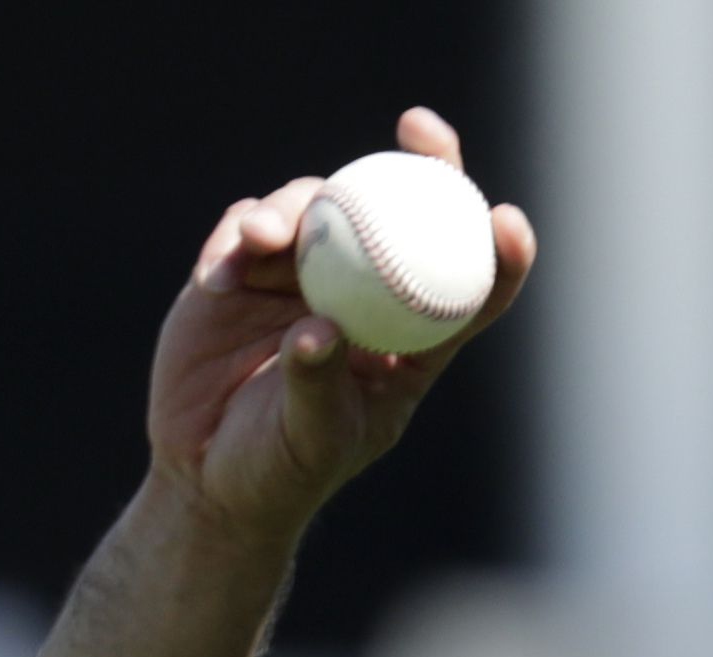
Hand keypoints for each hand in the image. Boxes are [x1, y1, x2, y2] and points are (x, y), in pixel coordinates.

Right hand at [145, 105, 537, 553]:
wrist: (204, 472)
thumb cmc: (280, 468)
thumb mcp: (310, 439)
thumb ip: (318, 386)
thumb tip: (320, 327)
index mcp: (409, 345)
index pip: (469, 290)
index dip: (497, 250)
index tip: (508, 217)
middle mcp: (364, 299)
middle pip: (404, 219)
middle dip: (424, 166)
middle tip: (421, 129)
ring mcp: (301, 278)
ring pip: (319, 212)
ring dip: (298, 208)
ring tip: (267, 238)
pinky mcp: (239, 271)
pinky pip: (246, 230)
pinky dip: (240, 235)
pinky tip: (229, 263)